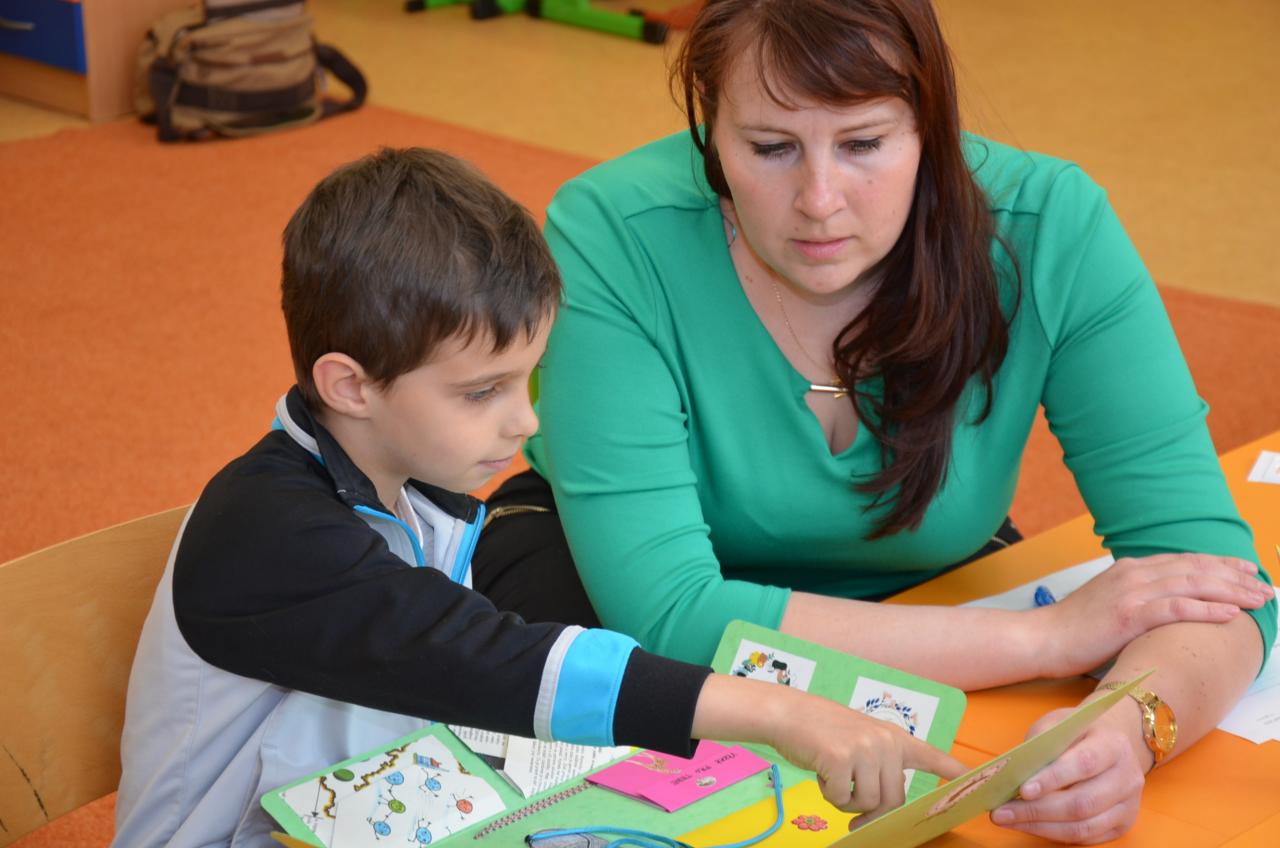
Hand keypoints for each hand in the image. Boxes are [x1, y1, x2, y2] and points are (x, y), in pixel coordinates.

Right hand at [764, 686, 967, 820]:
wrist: (787, 713)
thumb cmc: (821, 731)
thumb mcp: (860, 739)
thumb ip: (880, 765)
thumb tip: (886, 807)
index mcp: (893, 737)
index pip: (932, 756)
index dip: (955, 771)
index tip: (979, 778)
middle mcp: (885, 742)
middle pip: (894, 800)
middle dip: (870, 809)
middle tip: (850, 804)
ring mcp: (864, 748)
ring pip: (869, 803)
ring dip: (846, 800)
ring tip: (832, 775)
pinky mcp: (841, 759)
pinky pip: (842, 799)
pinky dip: (828, 794)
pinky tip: (820, 771)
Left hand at [989, 705, 1147, 843]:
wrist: (1111, 742)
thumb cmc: (1077, 733)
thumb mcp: (1057, 724)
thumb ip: (1040, 746)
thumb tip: (1012, 775)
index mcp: (1114, 745)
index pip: (1084, 764)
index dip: (1053, 778)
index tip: (1023, 789)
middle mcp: (1128, 777)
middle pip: (1083, 802)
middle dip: (1037, 810)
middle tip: (1001, 812)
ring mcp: (1128, 805)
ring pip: (1083, 826)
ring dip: (1040, 826)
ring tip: (1008, 819)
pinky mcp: (1122, 825)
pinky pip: (1086, 838)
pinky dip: (1053, 833)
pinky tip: (1028, 825)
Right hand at [1034, 553, 1269, 677]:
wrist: (1042, 637)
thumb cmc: (1073, 628)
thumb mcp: (1109, 602)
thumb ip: (1137, 597)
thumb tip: (1166, 608)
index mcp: (1130, 569)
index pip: (1185, 561)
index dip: (1220, 564)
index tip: (1247, 570)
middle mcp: (1134, 573)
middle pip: (1195, 569)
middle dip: (1235, 577)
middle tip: (1265, 587)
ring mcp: (1131, 592)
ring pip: (1192, 585)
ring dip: (1231, 591)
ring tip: (1258, 599)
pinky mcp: (1127, 615)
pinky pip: (1175, 608)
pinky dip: (1205, 609)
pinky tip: (1229, 613)